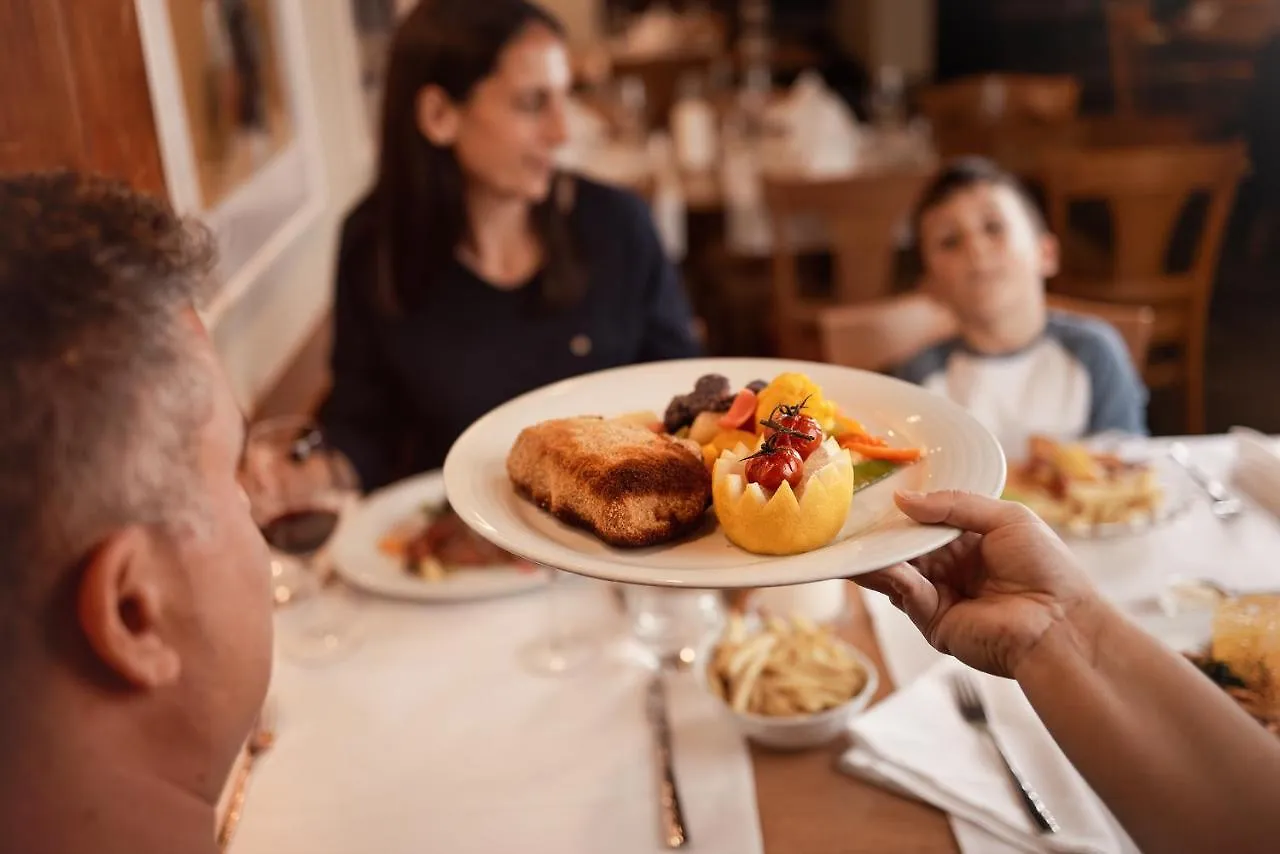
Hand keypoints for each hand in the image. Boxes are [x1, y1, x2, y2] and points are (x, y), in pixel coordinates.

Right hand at [856, 490, 1100, 677]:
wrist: (1060, 623)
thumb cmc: (1047, 569)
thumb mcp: (1006, 518)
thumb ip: (954, 504)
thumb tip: (902, 498)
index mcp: (970, 544)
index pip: (926, 525)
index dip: (904, 512)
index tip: (878, 494)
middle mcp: (951, 570)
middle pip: (905, 547)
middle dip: (882, 533)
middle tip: (854, 515)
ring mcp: (940, 596)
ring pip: (897, 570)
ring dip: (878, 554)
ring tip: (855, 538)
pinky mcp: (933, 622)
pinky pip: (905, 593)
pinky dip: (890, 576)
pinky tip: (882, 562)